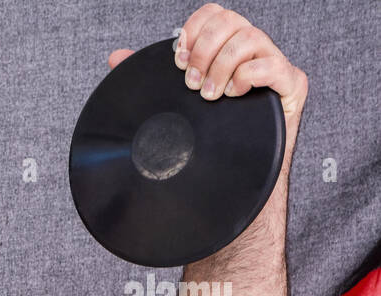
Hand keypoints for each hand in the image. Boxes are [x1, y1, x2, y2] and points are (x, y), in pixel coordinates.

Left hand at [108, 4, 307, 137]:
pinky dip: (247, 77)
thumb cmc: (209, 130)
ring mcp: (275, 63)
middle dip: (204, 50)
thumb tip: (115, 57)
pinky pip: (272, 65)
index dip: (194, 30)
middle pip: (231, 20)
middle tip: (190, 83)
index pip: (215, 14)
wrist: (237, 169)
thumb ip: (150, 77)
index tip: (177, 60)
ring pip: (251, 37)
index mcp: (228, 46)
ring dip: (221, 66)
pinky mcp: (292, 84)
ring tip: (209, 95)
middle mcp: (253, 49)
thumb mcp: (176, 99)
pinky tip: (232, 96)